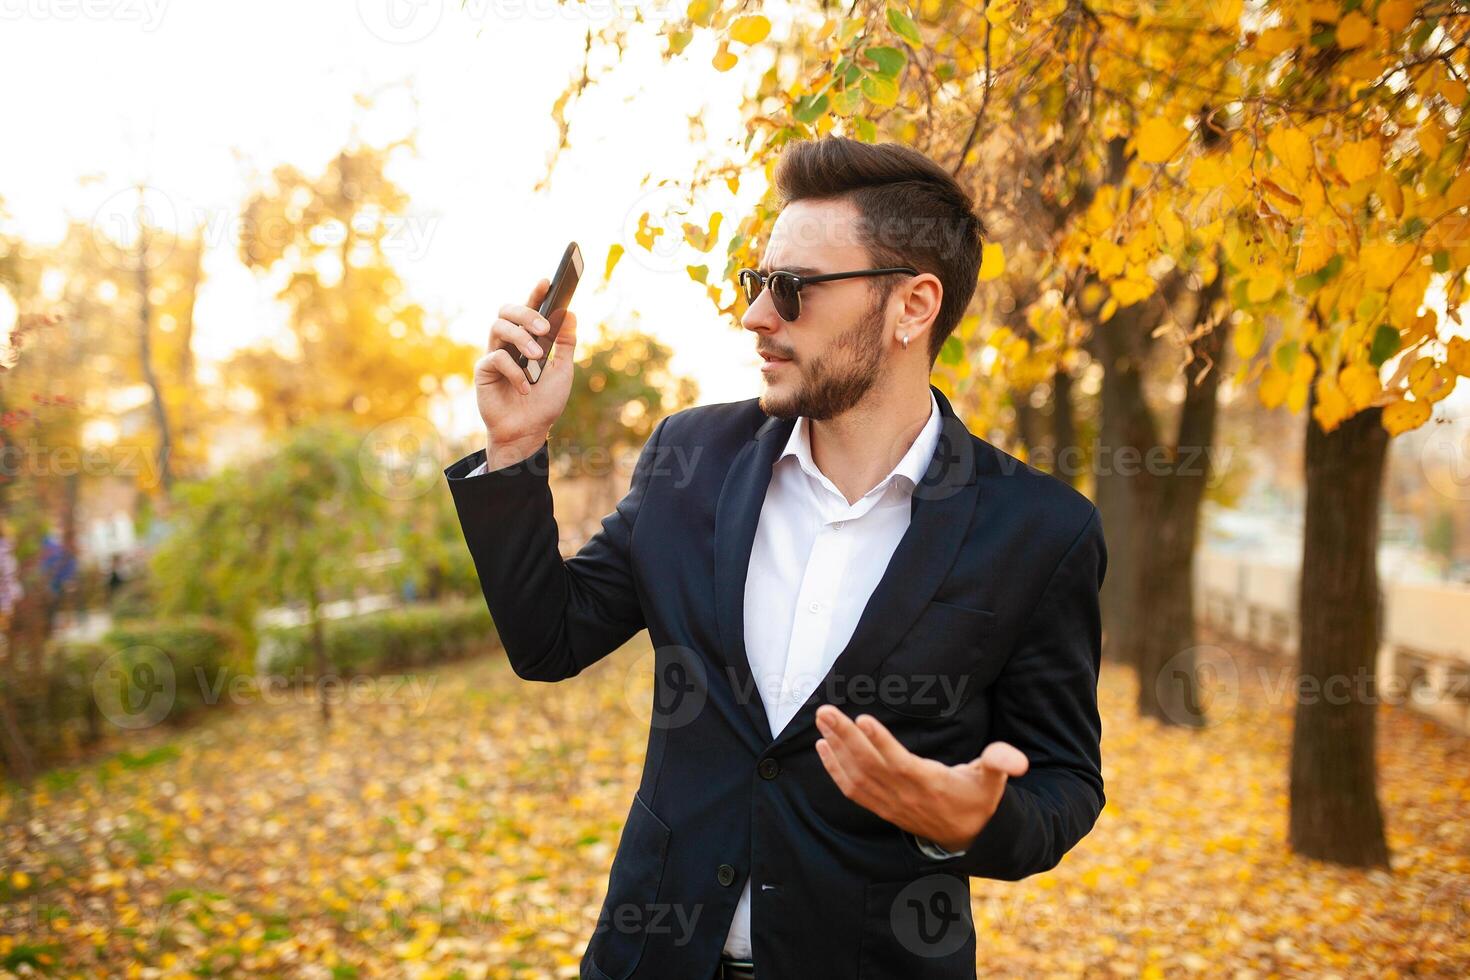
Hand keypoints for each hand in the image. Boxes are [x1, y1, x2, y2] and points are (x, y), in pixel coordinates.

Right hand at [475, 278, 578, 469]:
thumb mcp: (562, 370)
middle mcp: (508, 342)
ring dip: (521, 338)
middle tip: (544, 328)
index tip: (548, 281)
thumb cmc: (544, 402)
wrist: (528, 432)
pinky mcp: (483, 371)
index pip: (530, 310)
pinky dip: (514, 371)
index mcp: (528, 339)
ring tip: (537, 356)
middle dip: (526, 313)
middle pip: (507, 310)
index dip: (536, 293)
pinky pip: (496, 358)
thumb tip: (570, 312)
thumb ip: (565, 343)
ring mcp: (494, 354)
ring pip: (499, 327)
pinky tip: (525, 387)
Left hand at [814, 704, 1028, 853]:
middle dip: (844, 737)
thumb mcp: (994, 780)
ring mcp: (889, 803)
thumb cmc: (979, 799)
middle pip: (868, 765)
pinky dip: (834, 769)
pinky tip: (823, 747)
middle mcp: (904, 794)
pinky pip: (852, 790)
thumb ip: (1001, 763)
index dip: (881, 742)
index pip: (900, 762)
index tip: (863, 718)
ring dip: (835, 747)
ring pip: (855, 775)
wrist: (970, 837)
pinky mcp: (881, 807)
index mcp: (929, 783)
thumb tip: (1018, 760)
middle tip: (825, 711)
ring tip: (821, 719)